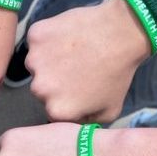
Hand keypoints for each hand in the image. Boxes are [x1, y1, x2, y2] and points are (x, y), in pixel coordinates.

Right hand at [26, 0, 150, 122]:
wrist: (122, 33)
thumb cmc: (118, 74)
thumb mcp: (109, 112)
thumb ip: (85, 122)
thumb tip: (74, 122)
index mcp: (56, 110)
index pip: (52, 110)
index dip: (65, 99)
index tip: (77, 88)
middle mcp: (40, 89)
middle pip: (41, 88)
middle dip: (54, 81)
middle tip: (75, 68)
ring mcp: (34, 61)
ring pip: (37, 63)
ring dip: (48, 60)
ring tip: (72, 52)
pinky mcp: (35, 36)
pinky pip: (37, 40)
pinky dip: (47, 38)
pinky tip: (66, 36)